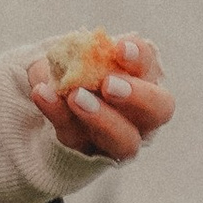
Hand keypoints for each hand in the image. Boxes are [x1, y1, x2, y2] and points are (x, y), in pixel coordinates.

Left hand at [24, 31, 172, 164]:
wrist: (48, 98)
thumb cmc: (71, 68)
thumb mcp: (73, 55)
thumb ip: (79, 53)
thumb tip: (73, 52)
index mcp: (142, 78)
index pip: (150, 66)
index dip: (140, 57)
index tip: (120, 48)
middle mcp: (142, 111)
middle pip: (158, 110)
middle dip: (137, 96)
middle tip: (108, 84)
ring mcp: (120, 137)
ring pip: (126, 140)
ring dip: (101, 118)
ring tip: (75, 97)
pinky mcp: (91, 154)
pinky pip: (78, 141)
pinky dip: (59, 117)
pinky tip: (43, 96)